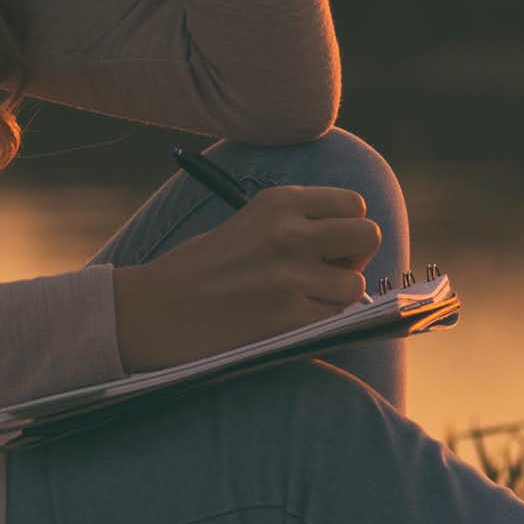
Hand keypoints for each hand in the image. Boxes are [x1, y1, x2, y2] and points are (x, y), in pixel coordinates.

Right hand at [110, 186, 381, 371]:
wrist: (155, 310)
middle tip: (327, 272)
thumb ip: (296, 224)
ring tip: (303, 300)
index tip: (328, 244)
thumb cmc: (199, 269)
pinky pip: (334, 316)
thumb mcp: (249, 224)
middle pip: (368, 235)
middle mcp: (289, 231)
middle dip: (354, 257)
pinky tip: (290, 320)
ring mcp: (290, 274)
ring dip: (337, 296)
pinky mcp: (287, 315)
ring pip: (356, 282)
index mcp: (279, 202)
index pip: (353, 204)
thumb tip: (348, 242)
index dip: (348, 227)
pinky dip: (321, 321)